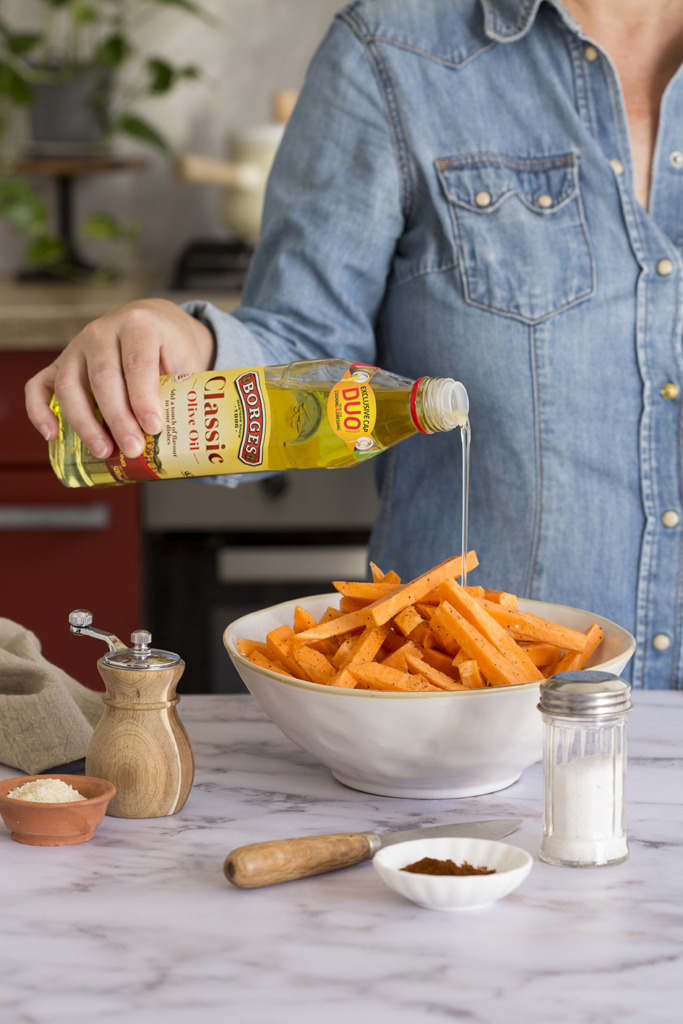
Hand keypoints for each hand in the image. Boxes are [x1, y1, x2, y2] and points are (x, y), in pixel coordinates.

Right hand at [25, 298, 215, 458]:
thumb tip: (185, 436)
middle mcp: (102, 332)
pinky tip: (52, 436)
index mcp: (138, 325)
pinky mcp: (60, 363)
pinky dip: (39, 411)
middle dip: (118, 418)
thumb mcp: (185, 358)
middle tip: (133, 448)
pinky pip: (39, 386)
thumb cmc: (170, 346)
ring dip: (84, 423)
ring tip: (104, 451)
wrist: (152, 320)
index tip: (153, 427)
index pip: (137, 363)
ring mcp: (76, 347)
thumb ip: (182, 389)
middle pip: (104, 378)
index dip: (144, 397)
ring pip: (70, 386)